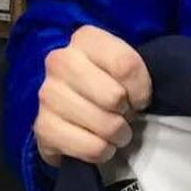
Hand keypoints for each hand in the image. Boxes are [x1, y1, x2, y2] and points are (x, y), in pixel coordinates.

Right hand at [34, 25, 152, 168]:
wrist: (73, 115)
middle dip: (127, 113)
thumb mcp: (128, 69)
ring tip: (113, 130)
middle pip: (114, 97)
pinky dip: (104, 152)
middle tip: (122, 114)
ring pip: (104, 124)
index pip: (126, 64)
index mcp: (85, 39)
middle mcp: (59, 61)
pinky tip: (98, 143)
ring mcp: (47, 94)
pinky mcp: (43, 127)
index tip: (140, 97)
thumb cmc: (110, 86)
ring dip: (118, 134)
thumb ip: (139, 71)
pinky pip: (92, 148)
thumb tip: (147, 99)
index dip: (141, 89)